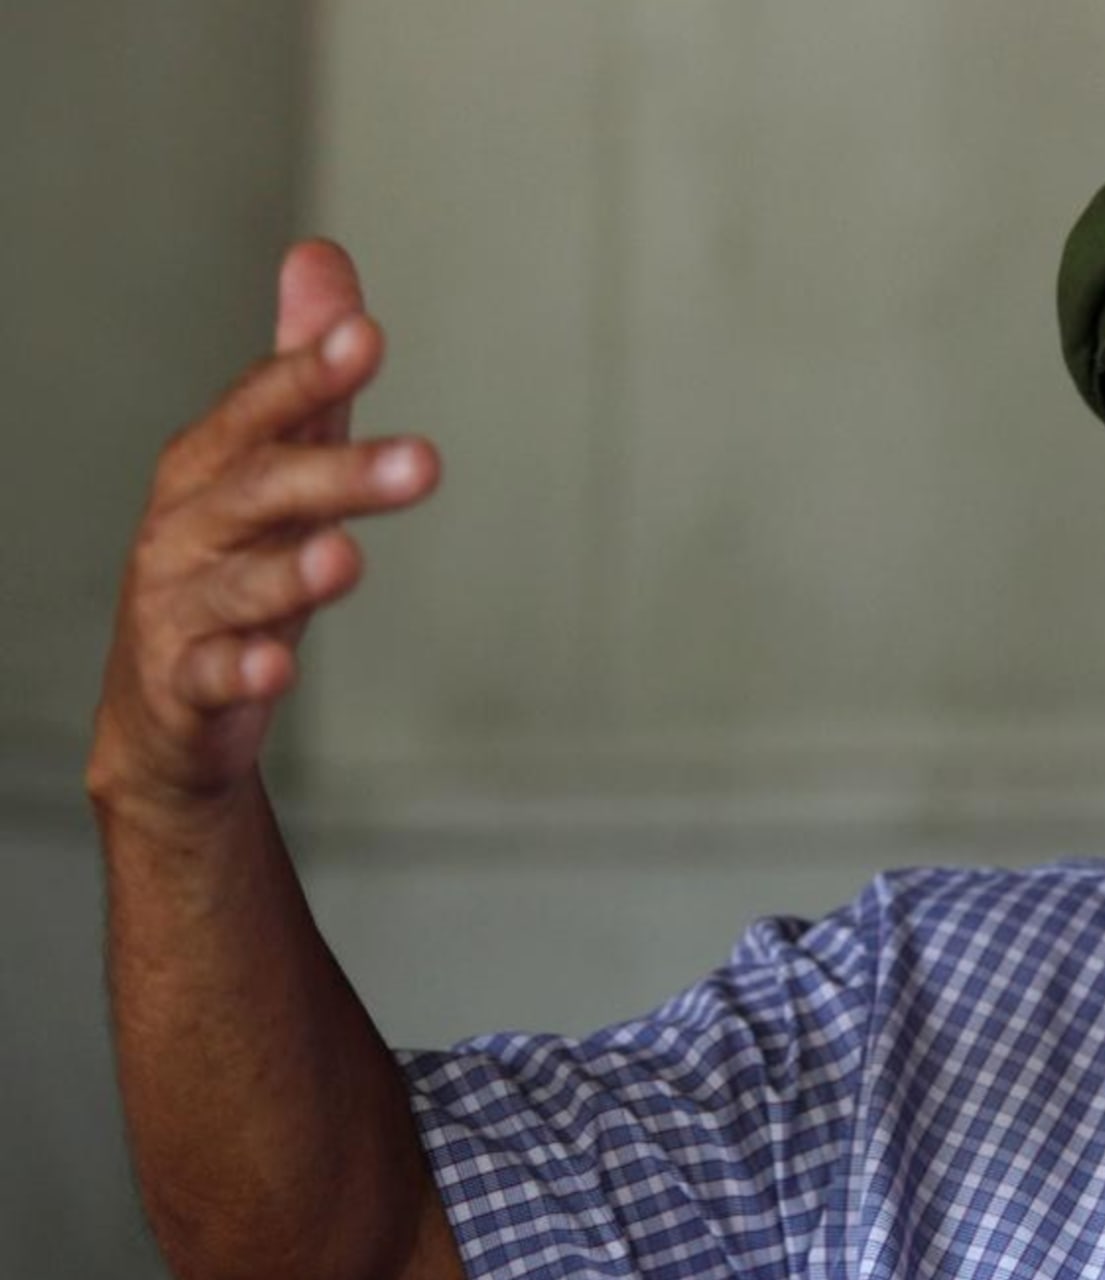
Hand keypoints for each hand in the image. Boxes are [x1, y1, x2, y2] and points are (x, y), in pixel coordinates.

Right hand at [87, 240, 438, 825]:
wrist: (163, 706)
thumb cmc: (227, 562)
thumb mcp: (269, 462)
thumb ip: (301, 372)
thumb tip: (322, 254)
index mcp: (213, 463)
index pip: (263, 407)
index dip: (310, 371)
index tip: (368, 337)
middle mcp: (190, 525)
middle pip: (262, 488)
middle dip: (339, 472)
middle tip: (426, 460)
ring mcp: (182, 606)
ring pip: (240, 583)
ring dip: (291, 572)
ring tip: (345, 561)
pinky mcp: (186, 684)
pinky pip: (213, 675)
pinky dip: (244, 669)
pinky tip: (278, 666)